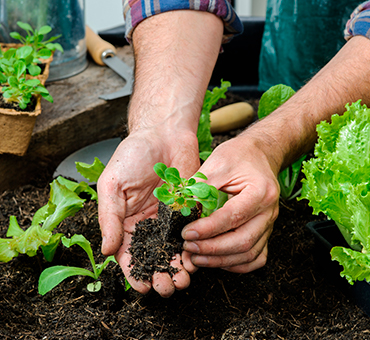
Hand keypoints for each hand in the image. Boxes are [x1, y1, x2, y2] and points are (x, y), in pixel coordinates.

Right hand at [97, 127, 199, 296]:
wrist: (164, 133)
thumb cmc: (133, 155)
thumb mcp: (112, 185)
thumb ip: (110, 218)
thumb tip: (107, 251)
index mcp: (126, 221)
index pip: (128, 254)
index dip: (133, 273)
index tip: (142, 287)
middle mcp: (148, 224)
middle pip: (152, 257)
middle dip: (158, 276)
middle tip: (166, 288)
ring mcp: (169, 219)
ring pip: (173, 251)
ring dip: (177, 269)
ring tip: (182, 282)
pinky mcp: (188, 211)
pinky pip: (191, 234)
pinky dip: (193, 249)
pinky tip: (195, 261)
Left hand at [181, 133, 279, 272]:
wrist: (260, 154)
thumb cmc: (239, 155)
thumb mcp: (217, 163)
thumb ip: (200, 187)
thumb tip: (180, 210)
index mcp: (260, 191)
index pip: (233, 217)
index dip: (207, 229)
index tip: (186, 233)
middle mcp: (269, 211)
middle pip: (243, 241)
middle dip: (212, 250)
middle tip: (188, 248)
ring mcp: (269, 223)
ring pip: (249, 254)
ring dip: (221, 260)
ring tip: (196, 258)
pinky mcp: (265, 231)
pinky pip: (257, 257)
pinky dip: (237, 264)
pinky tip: (218, 261)